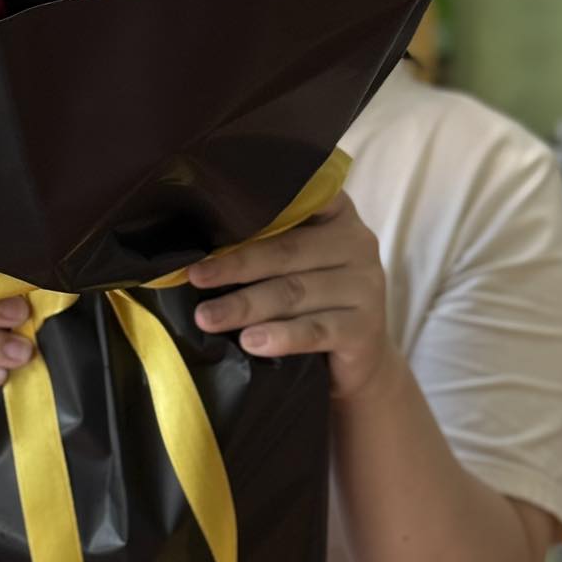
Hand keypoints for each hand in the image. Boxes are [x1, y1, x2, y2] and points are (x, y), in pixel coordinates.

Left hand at [188, 195, 397, 399]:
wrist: (357, 362)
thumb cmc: (313, 301)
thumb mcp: (297, 263)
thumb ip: (266, 242)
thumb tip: (197, 245)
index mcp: (337, 214)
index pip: (299, 199)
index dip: (254, 209)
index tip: (211, 214)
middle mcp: (357, 243)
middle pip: (287, 250)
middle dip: (236, 264)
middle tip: (195, 277)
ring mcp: (366, 286)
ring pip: (294, 292)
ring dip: (245, 304)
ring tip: (207, 317)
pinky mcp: (365, 329)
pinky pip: (315, 330)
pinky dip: (280, 336)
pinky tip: (250, 341)